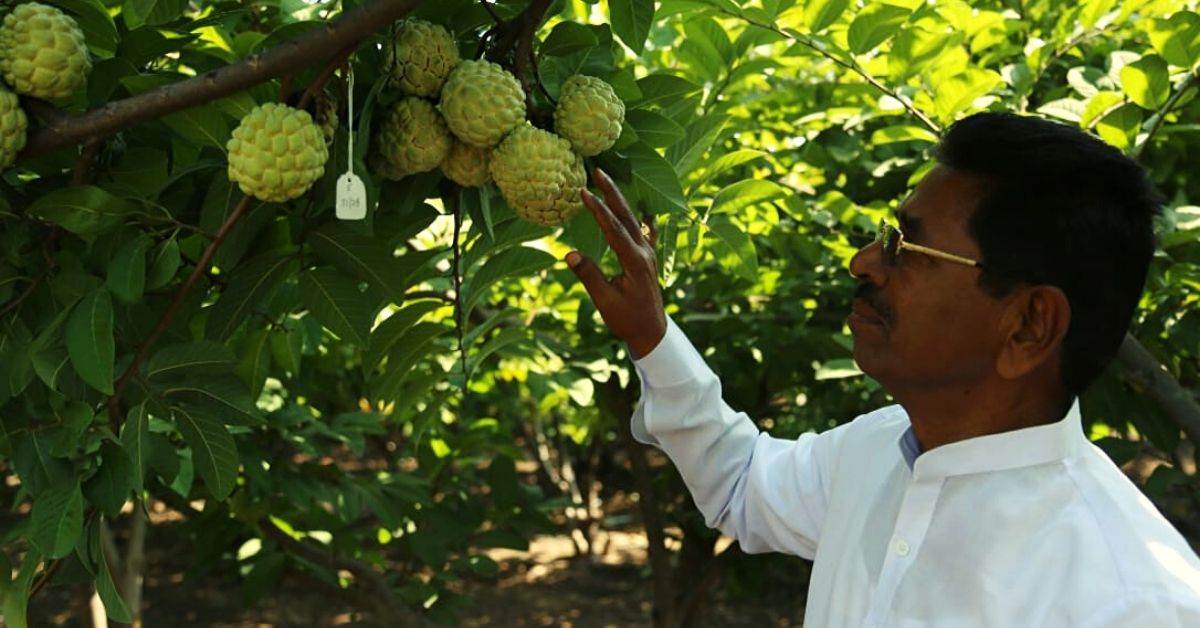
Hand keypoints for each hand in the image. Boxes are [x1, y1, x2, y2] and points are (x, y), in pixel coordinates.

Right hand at [566, 168, 666, 357]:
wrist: (652, 332)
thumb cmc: (627, 319)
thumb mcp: (605, 301)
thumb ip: (589, 276)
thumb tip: (570, 254)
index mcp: (635, 261)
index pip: (614, 229)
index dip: (599, 210)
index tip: (584, 192)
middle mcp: (644, 253)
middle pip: (627, 217)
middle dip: (612, 193)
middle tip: (599, 172)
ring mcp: (649, 254)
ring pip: (634, 221)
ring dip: (621, 201)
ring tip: (609, 182)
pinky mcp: (648, 259)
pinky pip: (645, 232)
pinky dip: (643, 219)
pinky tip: (645, 209)